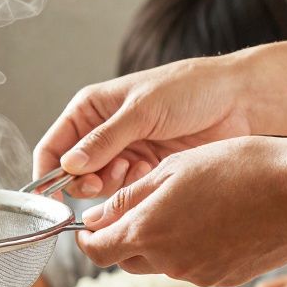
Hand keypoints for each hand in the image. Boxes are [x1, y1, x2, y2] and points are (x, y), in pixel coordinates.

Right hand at [33, 56, 253, 196]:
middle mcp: (102, 133)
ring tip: (134, 168)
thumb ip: (104, 140)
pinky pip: (124, 191)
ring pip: (98, 185)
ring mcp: (123, 152)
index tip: (52, 197)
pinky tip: (150, 171)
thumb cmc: (190, 89)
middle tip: (102, 183)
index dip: (48, 174)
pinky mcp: (145, 169)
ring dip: (111, 184)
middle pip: (72, 173)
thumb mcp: (142, 110)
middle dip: (84, 182)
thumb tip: (69, 165)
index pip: (52, 147)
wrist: (238, 101)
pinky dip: (132, 188)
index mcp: (91, 109)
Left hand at [77, 135, 286, 285]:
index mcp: (147, 233)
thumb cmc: (239, 168)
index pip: (97, 251)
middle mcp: (168, 262)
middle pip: (127, 260)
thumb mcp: (174, 169)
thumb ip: (129, 198)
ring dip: (163, 241)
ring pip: (163, 263)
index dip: (88, 239)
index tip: (90, 227)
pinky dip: (195, 248)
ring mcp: (198, 276)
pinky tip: (219, 220)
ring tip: (193, 205)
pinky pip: (195, 267)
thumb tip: (96, 218)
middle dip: (126, 238)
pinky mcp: (224, 280)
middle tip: (145, 208)